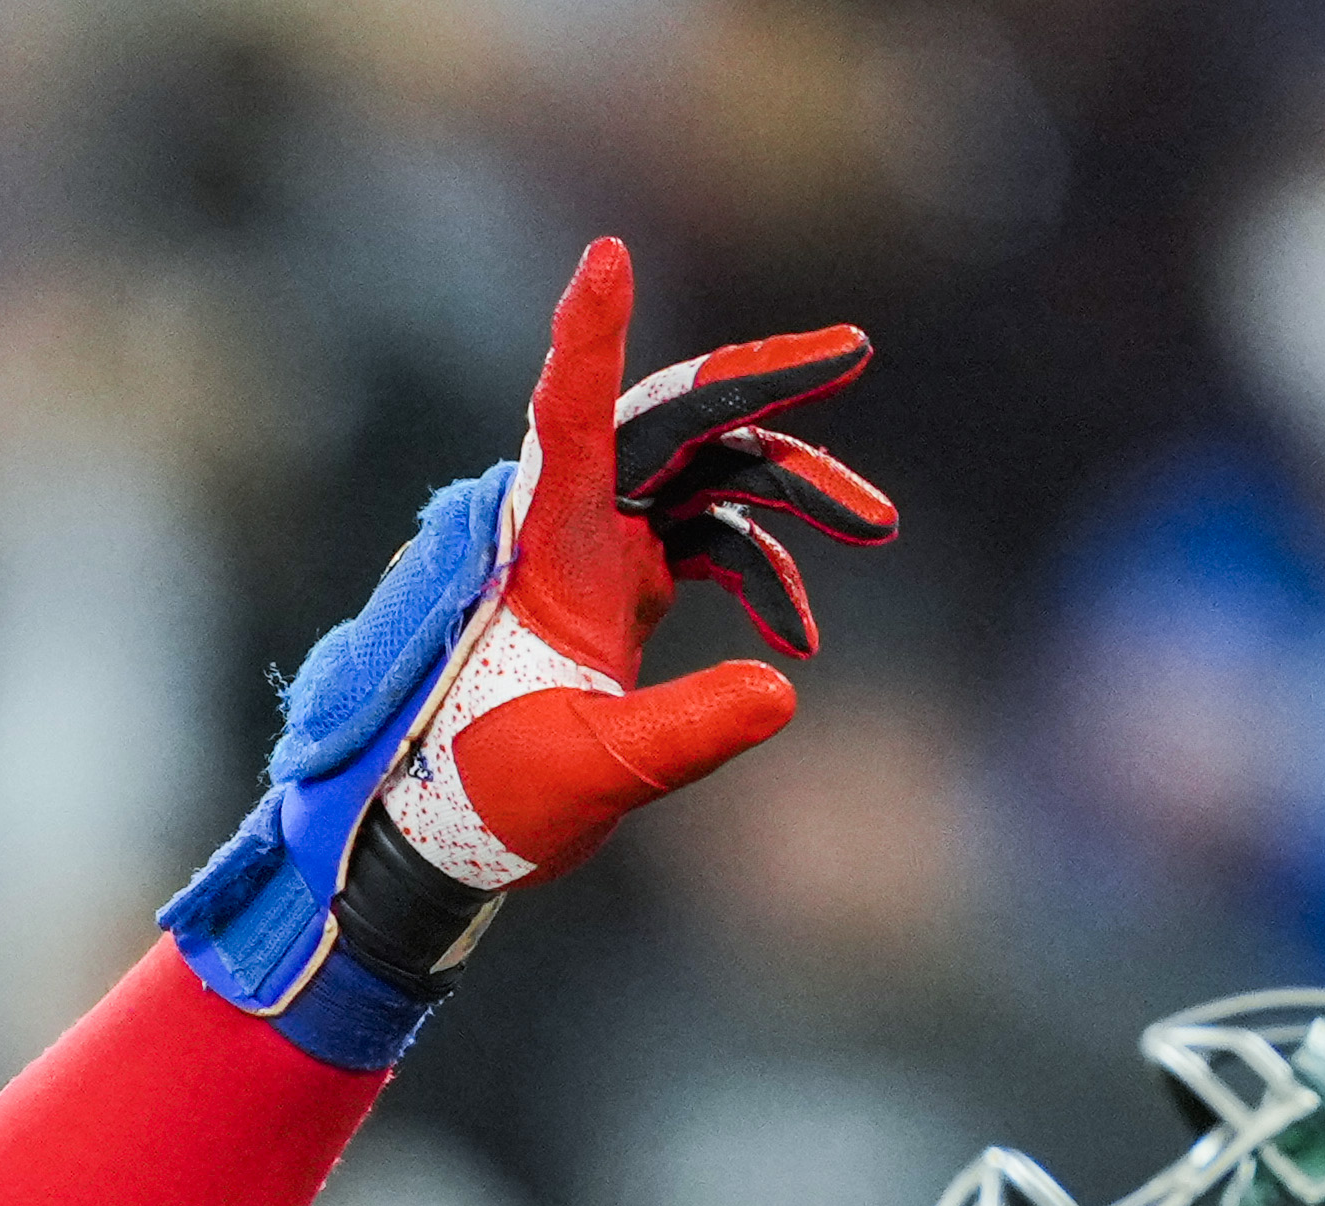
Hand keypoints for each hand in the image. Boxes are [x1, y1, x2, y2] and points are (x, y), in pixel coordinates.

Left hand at [382, 239, 891, 899]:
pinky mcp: (624, 580)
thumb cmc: (482, 797)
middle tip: (854, 349)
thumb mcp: (587, 773)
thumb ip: (683, 734)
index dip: (588, 336)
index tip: (607, 255)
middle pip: (675, 418)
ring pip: (710, 474)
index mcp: (542, 543)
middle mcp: (572, 523)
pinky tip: (801, 638)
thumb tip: (783, 689)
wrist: (445, 831)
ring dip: (794, 491)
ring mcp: (602, 546)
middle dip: (765, 382)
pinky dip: (764, 572)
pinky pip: (710, 540)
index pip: (566, 416)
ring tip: (879, 521)